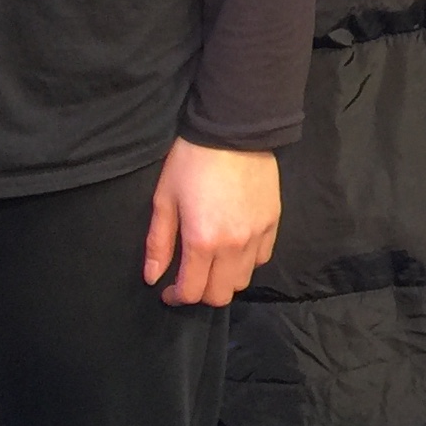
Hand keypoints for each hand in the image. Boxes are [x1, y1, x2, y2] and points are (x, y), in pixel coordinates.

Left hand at [142, 139, 280, 307]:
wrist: (233, 129)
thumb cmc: (191, 161)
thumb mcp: (165, 199)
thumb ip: (158, 243)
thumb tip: (152, 278)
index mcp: (202, 241)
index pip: (192, 291)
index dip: (176, 297)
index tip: (167, 290)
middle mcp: (233, 247)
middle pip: (220, 295)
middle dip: (200, 293)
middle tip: (189, 278)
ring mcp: (257, 236)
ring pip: (243, 281)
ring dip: (224, 280)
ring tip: (212, 264)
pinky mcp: (273, 223)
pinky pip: (261, 258)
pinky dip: (246, 262)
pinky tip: (234, 248)